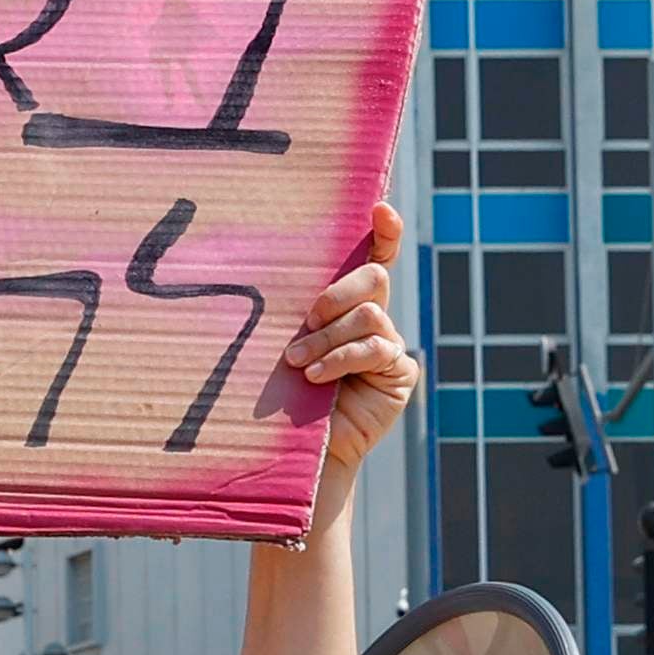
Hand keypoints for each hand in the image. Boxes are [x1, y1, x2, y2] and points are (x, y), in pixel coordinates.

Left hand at [289, 200, 420, 480]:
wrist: (300, 447)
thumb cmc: (283, 390)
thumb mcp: (287, 341)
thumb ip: (294, 314)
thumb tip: (254, 271)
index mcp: (347, 303)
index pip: (373, 258)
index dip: (383, 231)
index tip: (379, 207)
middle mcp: (374, 317)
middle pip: (373, 277)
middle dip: (337, 292)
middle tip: (307, 319)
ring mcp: (390, 344)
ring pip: (369, 314)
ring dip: (328, 336)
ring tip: (298, 362)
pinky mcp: (399, 372)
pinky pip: (375, 349)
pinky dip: (342, 359)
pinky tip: (318, 377)